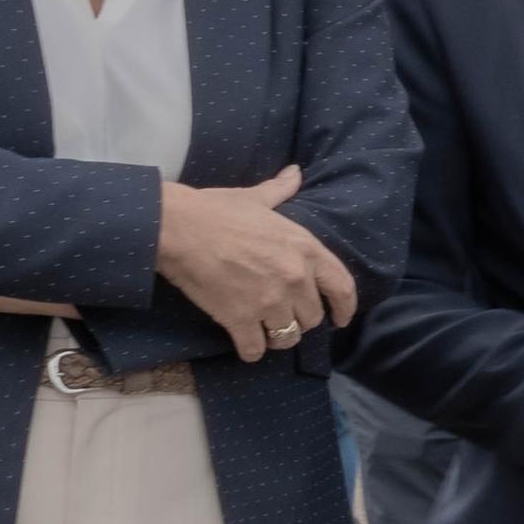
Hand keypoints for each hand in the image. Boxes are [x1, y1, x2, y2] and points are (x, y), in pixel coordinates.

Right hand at [155, 165, 359, 364]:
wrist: (178, 228)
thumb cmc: (216, 210)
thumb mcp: (255, 198)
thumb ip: (280, 190)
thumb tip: (295, 172)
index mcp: (305, 248)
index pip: (342, 287)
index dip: (345, 308)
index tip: (340, 319)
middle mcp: (294, 278)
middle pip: (312, 317)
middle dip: (300, 320)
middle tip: (283, 316)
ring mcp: (269, 302)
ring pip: (288, 337)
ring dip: (278, 337)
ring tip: (266, 331)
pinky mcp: (240, 319)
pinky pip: (255, 349)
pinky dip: (251, 351)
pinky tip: (245, 345)